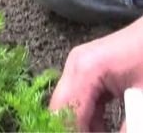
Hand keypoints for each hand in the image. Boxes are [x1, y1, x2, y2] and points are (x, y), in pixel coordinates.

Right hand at [50, 17, 142, 131]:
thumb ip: (129, 126)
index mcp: (86, 70)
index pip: (66, 111)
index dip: (69, 130)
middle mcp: (75, 65)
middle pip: (61, 107)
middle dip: (72, 126)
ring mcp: (79, 64)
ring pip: (69, 104)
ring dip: (82, 124)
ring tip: (99, 132)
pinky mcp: (87, 68)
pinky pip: (80, 97)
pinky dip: (90, 115)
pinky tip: (103, 127)